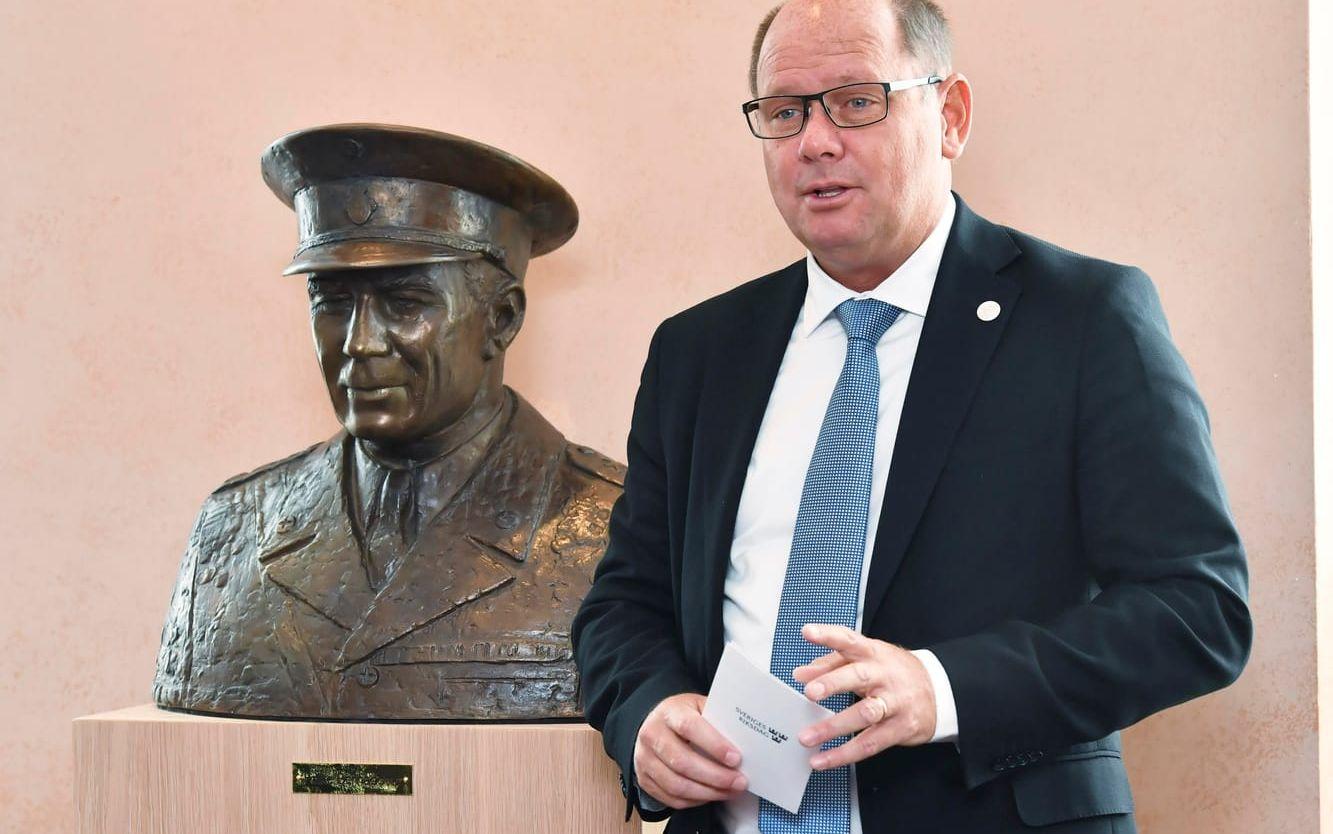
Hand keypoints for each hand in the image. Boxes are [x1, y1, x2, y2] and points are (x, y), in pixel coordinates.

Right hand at [634, 692, 747, 808]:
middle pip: (682, 762)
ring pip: (676, 785)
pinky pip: (671, 798)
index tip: (736, 759)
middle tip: (739, 782)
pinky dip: (695, 801)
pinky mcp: (644, 779)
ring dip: (708, 792)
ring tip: (729, 791)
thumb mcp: (699, 707)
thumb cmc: (683, 716)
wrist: (653, 724)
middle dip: (716, 776)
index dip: (714, 745)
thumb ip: (717, 720)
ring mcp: (644, 759)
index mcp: (669, 712)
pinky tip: (711, 795)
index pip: (689, 727)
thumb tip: (745, 739)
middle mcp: (652, 734)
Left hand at [792, 624, 936, 769]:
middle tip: (810, 692)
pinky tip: (824, 759)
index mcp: (873, 653)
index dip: (828, 635)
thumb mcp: (866, 660)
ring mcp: (895, 702)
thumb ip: (831, 664)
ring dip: (833, 727)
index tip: (807, 632)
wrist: (939, 691)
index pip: (849, 639)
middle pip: (859, 676)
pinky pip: (870, 743)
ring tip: (807, 737)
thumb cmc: (893, 673)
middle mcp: (884, 676)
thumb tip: (800, 674)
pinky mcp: (901, 728)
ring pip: (865, 713)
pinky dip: (844, 754)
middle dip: (833, 683)